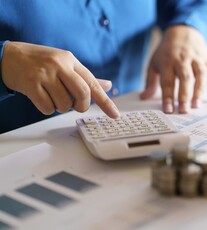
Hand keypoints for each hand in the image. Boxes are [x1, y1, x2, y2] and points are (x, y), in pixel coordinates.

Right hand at [1, 42, 119, 117]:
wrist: (8, 56)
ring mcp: (45, 74)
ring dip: (60, 108)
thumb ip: (86, 78)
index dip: (106, 102)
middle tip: (75, 106)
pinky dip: (47, 109)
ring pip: (64, 104)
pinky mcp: (31, 83)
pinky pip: (47, 107)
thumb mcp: (65, 64)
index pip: (93, 84)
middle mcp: (60, 65)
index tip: (115, 115)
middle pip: (83, 94)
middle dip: (82, 106)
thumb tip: (108, 85)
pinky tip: (41, 98)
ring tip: (52, 97)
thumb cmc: (40, 62)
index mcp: (71, 61)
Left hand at [140, 25, 206, 112]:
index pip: (167, 81)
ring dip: (199, 91)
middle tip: (184, 111)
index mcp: (167, 61)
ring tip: (196, 106)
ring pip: (200, 74)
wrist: (183, 30)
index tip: (168, 110)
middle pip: (185, 78)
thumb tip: (144, 97)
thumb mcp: (154, 62)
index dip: (167, 97)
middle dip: (184, 95)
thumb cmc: (166, 51)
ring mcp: (196, 58)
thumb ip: (150, 80)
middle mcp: (182, 59)